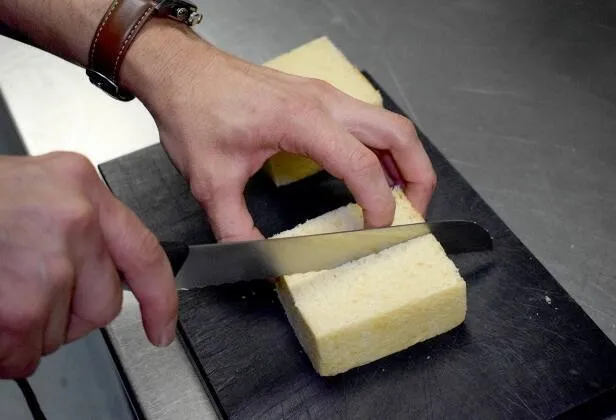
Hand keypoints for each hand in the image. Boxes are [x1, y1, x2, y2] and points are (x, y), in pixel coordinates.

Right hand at [0, 153, 176, 378]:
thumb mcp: (36, 195)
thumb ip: (75, 229)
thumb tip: (101, 274)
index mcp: (81, 186)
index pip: (145, 252)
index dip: (161, 299)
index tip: (164, 328)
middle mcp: (74, 218)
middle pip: (104, 302)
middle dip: (68, 314)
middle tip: (26, 292)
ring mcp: (49, 259)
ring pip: (64, 330)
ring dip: (31, 328)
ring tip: (0, 291)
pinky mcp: (22, 301)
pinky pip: (27, 352)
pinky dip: (6, 350)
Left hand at [123, 22, 436, 242]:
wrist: (180, 71)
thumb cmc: (194, 109)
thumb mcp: (210, 180)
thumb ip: (236, 228)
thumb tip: (259, 260)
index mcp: (301, 120)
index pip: (362, 164)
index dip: (379, 204)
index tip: (376, 232)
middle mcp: (323, 102)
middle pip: (398, 135)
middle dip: (417, 178)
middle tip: (413, 215)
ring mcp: (325, 96)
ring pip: (390, 125)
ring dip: (405, 162)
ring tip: (401, 200)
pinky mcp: (318, 98)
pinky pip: (368, 122)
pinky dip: (383, 151)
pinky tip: (373, 174)